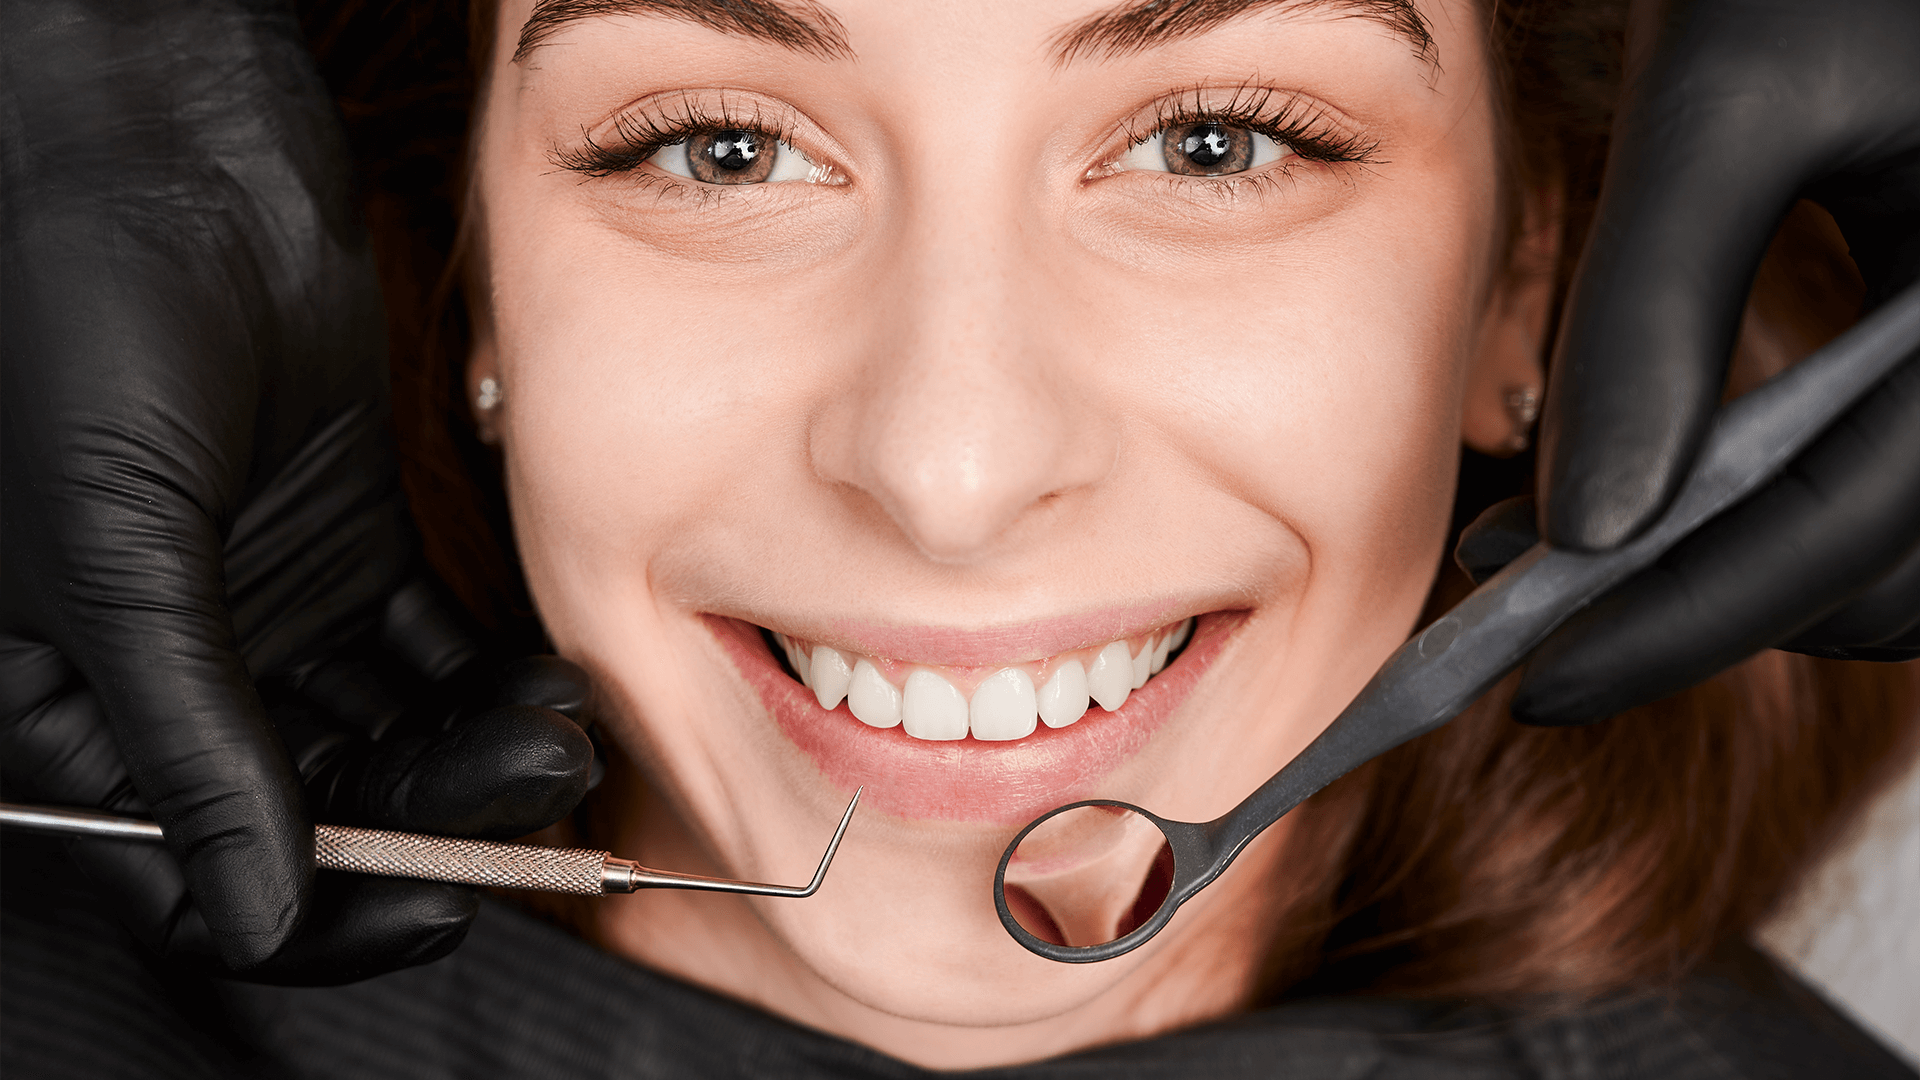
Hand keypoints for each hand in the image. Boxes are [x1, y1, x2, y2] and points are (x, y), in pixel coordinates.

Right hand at [0, 0, 589, 977]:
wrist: (153, 158)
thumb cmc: (78, 327)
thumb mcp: (117, 555)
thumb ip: (188, 736)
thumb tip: (253, 912)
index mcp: (65, 711)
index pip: (194, 870)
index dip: (317, 909)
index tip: (438, 901)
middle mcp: (169, 681)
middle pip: (317, 811)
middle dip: (434, 816)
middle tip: (537, 789)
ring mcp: (265, 618)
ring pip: (389, 737)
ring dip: (477, 752)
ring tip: (561, 730)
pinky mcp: (344, 552)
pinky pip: (429, 655)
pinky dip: (491, 681)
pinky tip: (553, 684)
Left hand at [1516, 0, 1919, 723]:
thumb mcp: (1724, 97)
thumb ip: (1654, 308)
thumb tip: (1584, 533)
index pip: (1846, 531)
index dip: (1680, 622)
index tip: (1537, 686)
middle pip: (1886, 569)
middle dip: (1706, 612)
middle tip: (1534, 629)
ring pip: (1903, 549)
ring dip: (1745, 577)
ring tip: (1568, 565)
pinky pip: (1901, 480)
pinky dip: (1788, 513)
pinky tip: (1657, 488)